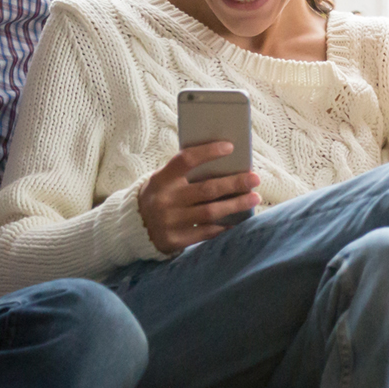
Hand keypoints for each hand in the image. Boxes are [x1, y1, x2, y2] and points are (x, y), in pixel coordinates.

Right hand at [138, 143, 261, 253]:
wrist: (134, 227)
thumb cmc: (159, 196)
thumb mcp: (163, 180)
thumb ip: (185, 174)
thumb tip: (225, 166)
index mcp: (162, 179)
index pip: (186, 160)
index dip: (208, 152)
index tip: (230, 147)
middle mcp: (166, 200)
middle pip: (207, 189)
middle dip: (234, 183)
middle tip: (255, 178)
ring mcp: (170, 222)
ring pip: (210, 212)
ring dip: (236, 205)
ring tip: (254, 198)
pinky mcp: (176, 240)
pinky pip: (206, 233)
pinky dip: (224, 226)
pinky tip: (239, 220)